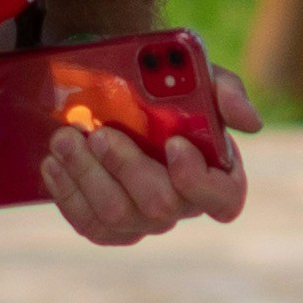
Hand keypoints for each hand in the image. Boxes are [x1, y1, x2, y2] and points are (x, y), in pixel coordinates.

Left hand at [35, 57, 256, 245]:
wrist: (114, 88)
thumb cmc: (164, 87)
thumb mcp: (197, 76)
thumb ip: (225, 92)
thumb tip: (249, 121)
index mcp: (216, 172)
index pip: (224, 198)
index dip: (199, 179)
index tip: (174, 143)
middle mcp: (182, 204)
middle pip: (160, 205)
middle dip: (126, 167)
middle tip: (99, 133)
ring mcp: (143, 220)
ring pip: (116, 214)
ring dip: (86, 175)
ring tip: (64, 139)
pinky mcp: (108, 226)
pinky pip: (89, 223)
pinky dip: (67, 192)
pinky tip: (53, 163)